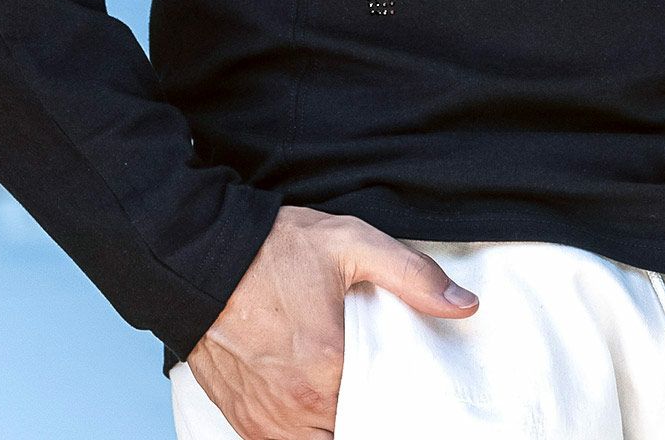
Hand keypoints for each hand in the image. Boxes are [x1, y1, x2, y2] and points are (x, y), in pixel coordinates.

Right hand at [185, 205, 480, 438]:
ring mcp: (268, 421)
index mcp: (330, 367)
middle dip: (371, 419)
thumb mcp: (351, 244)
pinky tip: (318, 407)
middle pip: (353, 434)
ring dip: (338, 428)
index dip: (400, 408)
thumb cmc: (273, 250)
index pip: (385, 415)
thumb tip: (465, 305)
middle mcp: (298, 407)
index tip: (405, 394)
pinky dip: (306, 434)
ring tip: (350, 398)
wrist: (199, 255)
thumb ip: (413, 276)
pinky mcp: (245, 422)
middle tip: (381, 394)